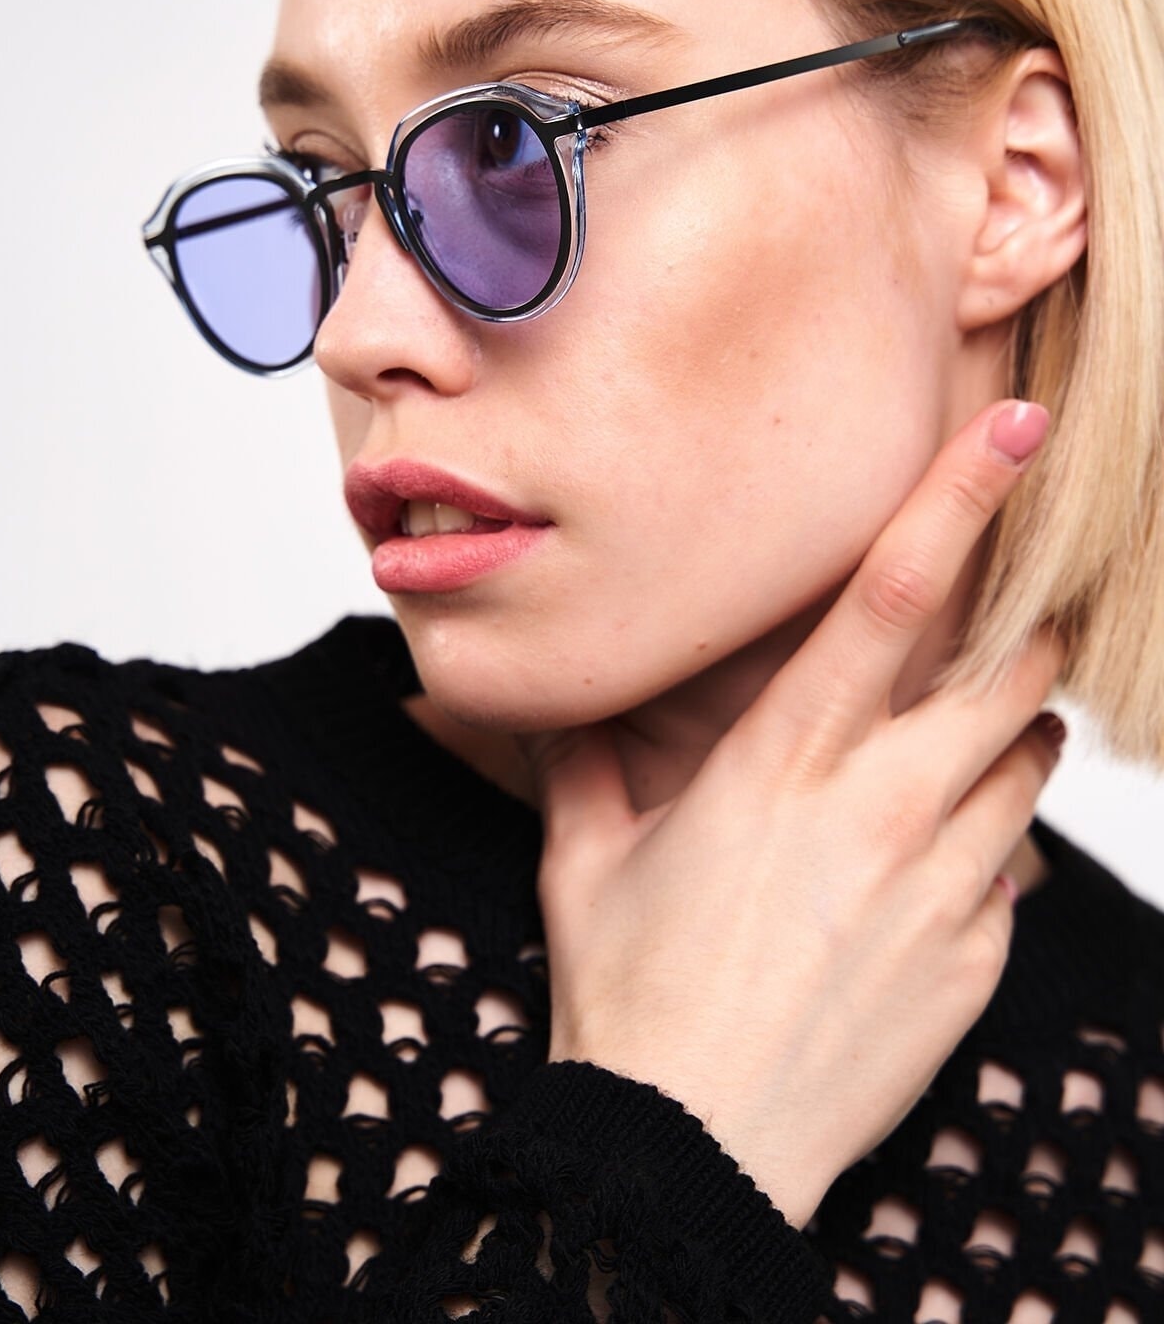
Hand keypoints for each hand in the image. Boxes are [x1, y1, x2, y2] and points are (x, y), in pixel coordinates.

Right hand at [516, 400, 1063, 1227]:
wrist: (690, 1153)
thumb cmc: (630, 993)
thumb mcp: (589, 858)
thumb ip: (590, 761)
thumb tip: (559, 701)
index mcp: (785, 762)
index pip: (894, 596)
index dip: (961, 500)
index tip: (1018, 434)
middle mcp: (880, 809)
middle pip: (1009, 672)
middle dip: (1024, 629)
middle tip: (1004, 618)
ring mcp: (941, 890)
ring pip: (1028, 766)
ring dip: (1011, 737)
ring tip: (956, 751)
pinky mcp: (974, 962)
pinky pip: (1013, 874)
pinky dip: (989, 850)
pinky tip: (922, 878)